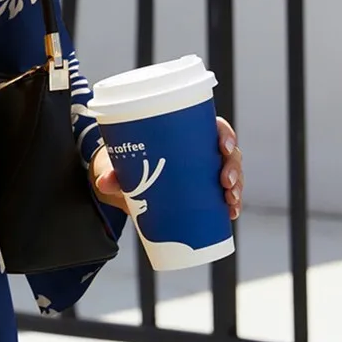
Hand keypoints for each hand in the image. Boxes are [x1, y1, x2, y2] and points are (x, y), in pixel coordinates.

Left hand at [91, 117, 244, 220]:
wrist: (125, 182)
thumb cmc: (128, 164)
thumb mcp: (122, 166)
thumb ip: (114, 174)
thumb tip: (105, 182)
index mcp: (187, 134)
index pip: (214, 128)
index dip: (225, 135)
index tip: (224, 146)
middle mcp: (200, 150)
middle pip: (228, 153)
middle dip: (233, 168)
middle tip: (225, 183)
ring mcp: (204, 171)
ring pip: (230, 174)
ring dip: (236, 188)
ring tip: (230, 203)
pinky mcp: (202, 190)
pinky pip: (223, 193)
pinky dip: (230, 204)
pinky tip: (231, 213)